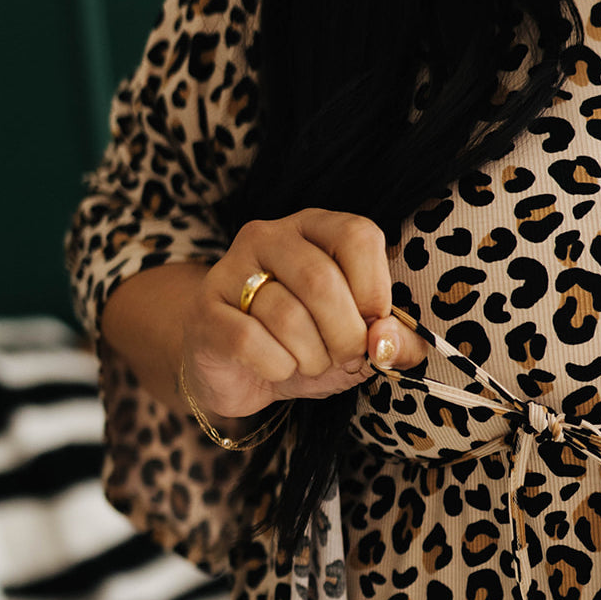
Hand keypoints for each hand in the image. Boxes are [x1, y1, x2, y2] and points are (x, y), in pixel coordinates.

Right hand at [180, 209, 425, 422]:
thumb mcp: (360, 342)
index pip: (358, 236)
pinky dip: (277, 368)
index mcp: (316, 228)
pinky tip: (277, 368)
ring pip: (287, 317)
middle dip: (345, 335)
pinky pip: (251, 342)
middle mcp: (270, 236)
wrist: (237, 370)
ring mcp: (232, 269)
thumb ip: (394, 343)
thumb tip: (388, 342)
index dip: (376, 290)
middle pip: (321, 281)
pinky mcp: (206, 309)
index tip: (373, 324)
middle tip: (345, 357)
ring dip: (312, 357)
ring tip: (309, 363)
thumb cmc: (306, 345)